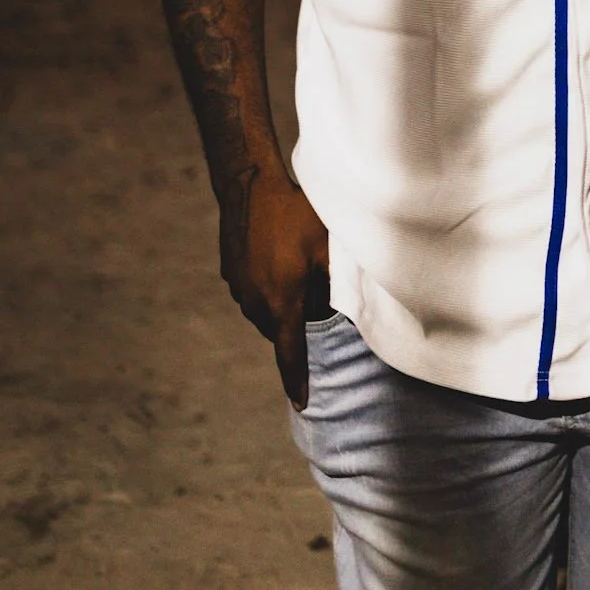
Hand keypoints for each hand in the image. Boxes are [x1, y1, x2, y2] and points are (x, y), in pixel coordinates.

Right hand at [217, 163, 328, 410]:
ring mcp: (239, 288)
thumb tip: (359, 305)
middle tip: (317, 300)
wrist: (249, 186)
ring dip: (281, 308)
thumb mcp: (326, 245)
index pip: (290, 353)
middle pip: (281, 331)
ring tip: (299, 276)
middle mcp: (256, 302)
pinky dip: (267, 290)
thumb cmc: (295, 214)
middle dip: (298, 326)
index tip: (301, 404)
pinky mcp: (230, 274)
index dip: (296, 380)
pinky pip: (252, 294)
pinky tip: (279, 261)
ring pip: (265, 313)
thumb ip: (340, 280)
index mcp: (282, 301)